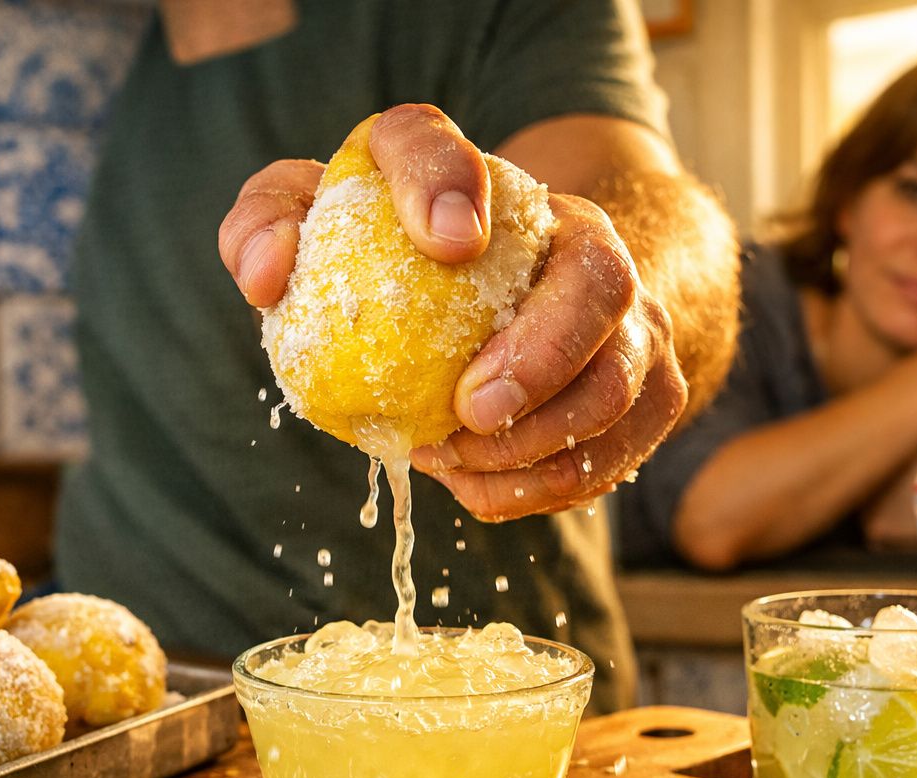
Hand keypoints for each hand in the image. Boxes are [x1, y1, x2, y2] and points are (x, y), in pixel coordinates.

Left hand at [218, 103, 688, 521]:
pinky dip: (544, 485)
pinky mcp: (650, 389)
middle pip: (600, 282)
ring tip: (456, 460)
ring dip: (539, 443)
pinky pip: (617, 451)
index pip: (452, 153)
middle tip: (471, 410)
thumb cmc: (403, 268)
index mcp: (484, 179)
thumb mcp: (320, 225)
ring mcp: (632, 316)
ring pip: (621, 385)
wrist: (516, 298)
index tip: (443, 239)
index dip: (451, 183)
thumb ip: (272, 223)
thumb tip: (266, 275)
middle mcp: (582, 234)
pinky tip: (476, 484)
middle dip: (543, 355)